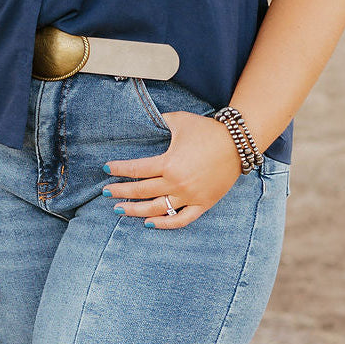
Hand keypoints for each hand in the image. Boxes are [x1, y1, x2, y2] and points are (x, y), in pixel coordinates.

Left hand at [103, 111, 241, 228]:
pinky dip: (164, 224)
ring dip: (135, 211)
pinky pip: (181, 220)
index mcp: (169, 163)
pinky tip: (149, 223)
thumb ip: (159, 122)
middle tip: (106, 192)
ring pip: (156, 209)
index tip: (106, 169)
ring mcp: (190, 196)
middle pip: (142, 191)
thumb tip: (144, 119)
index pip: (137, 170)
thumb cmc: (207, 130)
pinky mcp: (203, 203)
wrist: (237, 142)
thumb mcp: (179, 120)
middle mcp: (177, 183)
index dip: (119, 170)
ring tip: (120, 209)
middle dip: (121, 192)